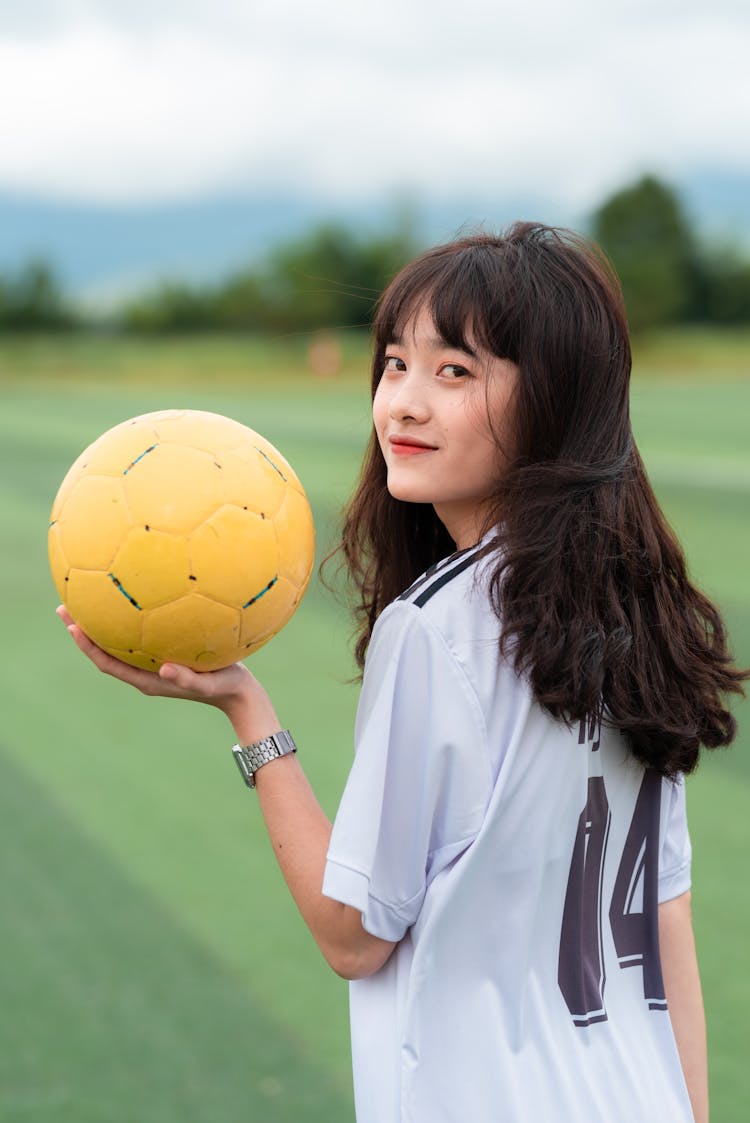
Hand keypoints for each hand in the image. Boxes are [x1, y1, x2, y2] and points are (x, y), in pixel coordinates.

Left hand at [56, 606, 280, 740]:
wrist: (240, 694)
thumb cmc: (225, 687)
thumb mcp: (208, 683)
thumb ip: (187, 678)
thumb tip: (165, 669)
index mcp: (147, 680)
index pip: (107, 663)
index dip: (87, 646)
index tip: (71, 626)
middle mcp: (144, 672)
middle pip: (105, 650)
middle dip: (83, 629)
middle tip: (65, 605)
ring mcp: (153, 664)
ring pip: (119, 642)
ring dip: (101, 624)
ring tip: (88, 598)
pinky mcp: (165, 656)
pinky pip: (139, 636)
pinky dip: (129, 619)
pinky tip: (135, 598)